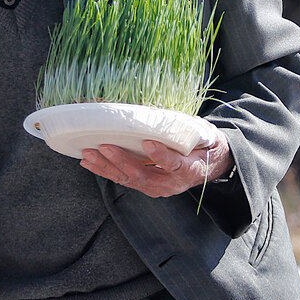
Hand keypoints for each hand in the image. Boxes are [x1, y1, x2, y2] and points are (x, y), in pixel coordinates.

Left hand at [80, 129, 233, 198]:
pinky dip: (105, 171)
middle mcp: (172, 183)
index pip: (175, 164)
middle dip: (122, 161)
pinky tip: (89, 162)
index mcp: (190, 169)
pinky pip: (123, 180)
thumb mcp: (204, 134)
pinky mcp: (145, 185)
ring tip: (89, 155)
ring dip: (107, 167)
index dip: (161, 156)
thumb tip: (163, 113)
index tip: (148, 143)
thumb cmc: (205, 145)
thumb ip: (188, 128)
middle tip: (105, 146)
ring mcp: (157, 187)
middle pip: (144, 175)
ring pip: (129, 179)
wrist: (209, 165)